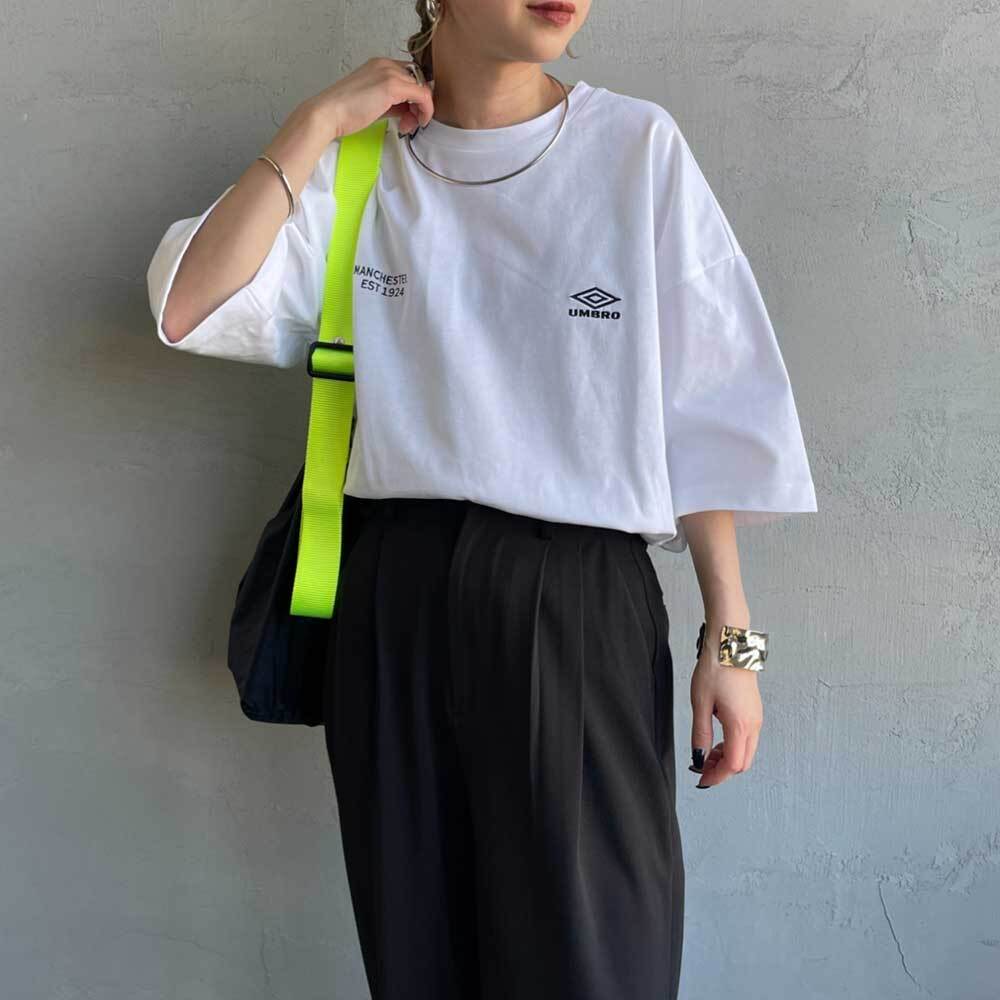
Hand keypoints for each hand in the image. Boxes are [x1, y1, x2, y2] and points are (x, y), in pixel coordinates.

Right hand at [305, 57, 435, 141]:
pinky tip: (415, 123)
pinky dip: (425, 111)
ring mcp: (389, 72)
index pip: (410, 77)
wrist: (328, 114)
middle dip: (418, 105)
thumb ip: (392, 102)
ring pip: (422, 88)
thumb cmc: (344, 112)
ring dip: (421, 110)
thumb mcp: (373, 103)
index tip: (408, 115)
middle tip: (409, 123)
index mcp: (379, 65)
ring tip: (407, 125)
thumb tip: (408, 110)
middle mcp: (386, 64)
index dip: (414, 98)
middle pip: (418, 81)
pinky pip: (423, 95)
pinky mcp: (392, 85)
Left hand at [689, 637, 762, 788]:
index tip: (701, 778)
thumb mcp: (700, 704)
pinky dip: (733, 745)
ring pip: (746, 751)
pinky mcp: (755, 711)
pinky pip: (748, 739)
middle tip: (701, 765)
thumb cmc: (715, 670)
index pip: (733, 765)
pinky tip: (717, 737)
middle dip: (722, 769)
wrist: (730, 645)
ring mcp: (757, 718)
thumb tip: (699, 757)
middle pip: (743, 763)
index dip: (716, 776)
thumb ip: (700, 734)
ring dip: (728, 757)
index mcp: (740, 725)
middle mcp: (754, 724)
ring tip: (707, 750)